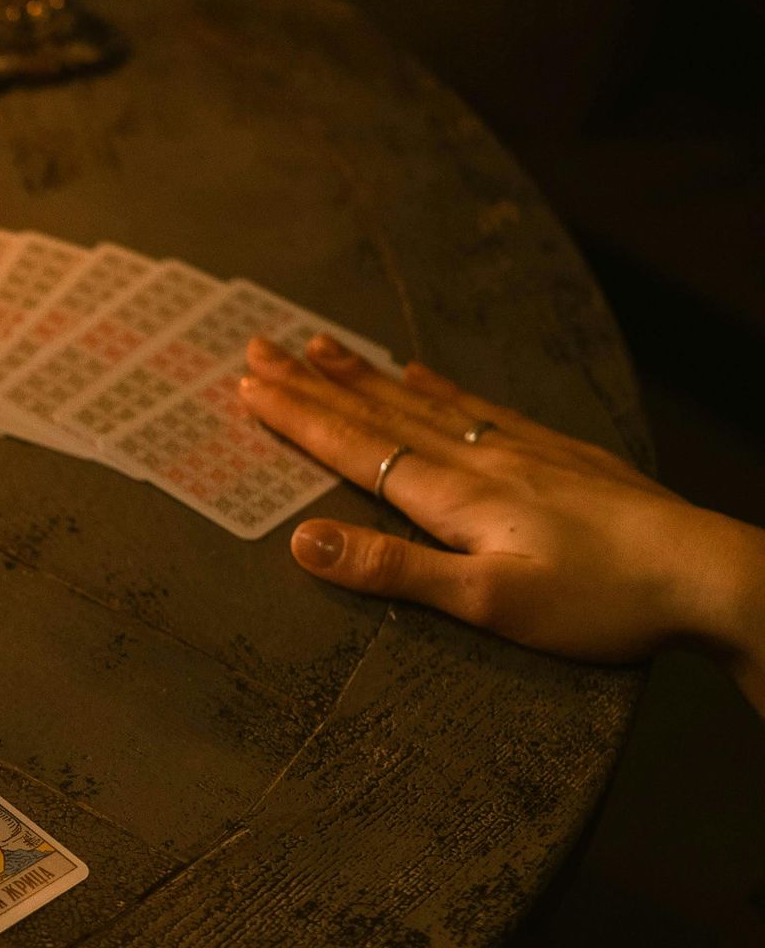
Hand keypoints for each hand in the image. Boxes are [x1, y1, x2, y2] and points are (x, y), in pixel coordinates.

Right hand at [239, 336, 764, 702]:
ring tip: (317, 345)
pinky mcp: (557, 454)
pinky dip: (435, 385)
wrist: (703, 573)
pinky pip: (476, 405)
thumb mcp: (489, 603)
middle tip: (256, 348)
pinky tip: (418, 371)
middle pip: (378, 412)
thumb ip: (394, 569)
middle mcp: (479, 459)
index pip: (356, 448)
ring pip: (422, 401)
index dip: (297, 418)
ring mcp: (520, 450)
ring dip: (362, 375)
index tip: (244, 387)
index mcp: (454, 496)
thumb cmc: (599, 601)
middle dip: (313, 383)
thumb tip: (303, 540)